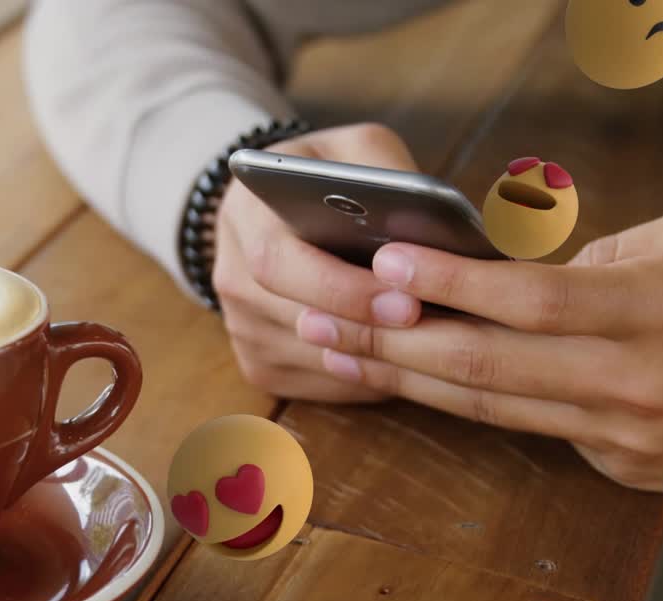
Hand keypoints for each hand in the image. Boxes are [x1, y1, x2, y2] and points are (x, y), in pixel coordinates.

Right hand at [213, 123, 423, 401]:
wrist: (277, 210)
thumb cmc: (328, 179)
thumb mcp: (354, 151)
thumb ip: (383, 175)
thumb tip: (428, 226)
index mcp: (244, 214)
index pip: (279, 262)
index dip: (341, 287)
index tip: (405, 297)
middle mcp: (230, 275)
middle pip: (290, 318)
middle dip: (364, 325)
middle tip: (423, 323)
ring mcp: (239, 326)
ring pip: (307, 359)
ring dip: (371, 359)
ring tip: (431, 345)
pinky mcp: (257, 364)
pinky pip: (314, 387)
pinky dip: (363, 380)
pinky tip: (402, 361)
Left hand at [296, 199, 662, 489]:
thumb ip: (617, 249)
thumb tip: (531, 272)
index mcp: (658, 313)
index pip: (534, 301)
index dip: (454, 286)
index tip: (387, 264)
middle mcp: (631, 383)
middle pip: (488, 368)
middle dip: (392, 340)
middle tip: (319, 314)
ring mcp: (620, 436)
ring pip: (490, 408)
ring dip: (405, 378)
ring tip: (335, 349)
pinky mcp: (614, 466)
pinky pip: (525, 428)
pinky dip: (459, 404)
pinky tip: (408, 380)